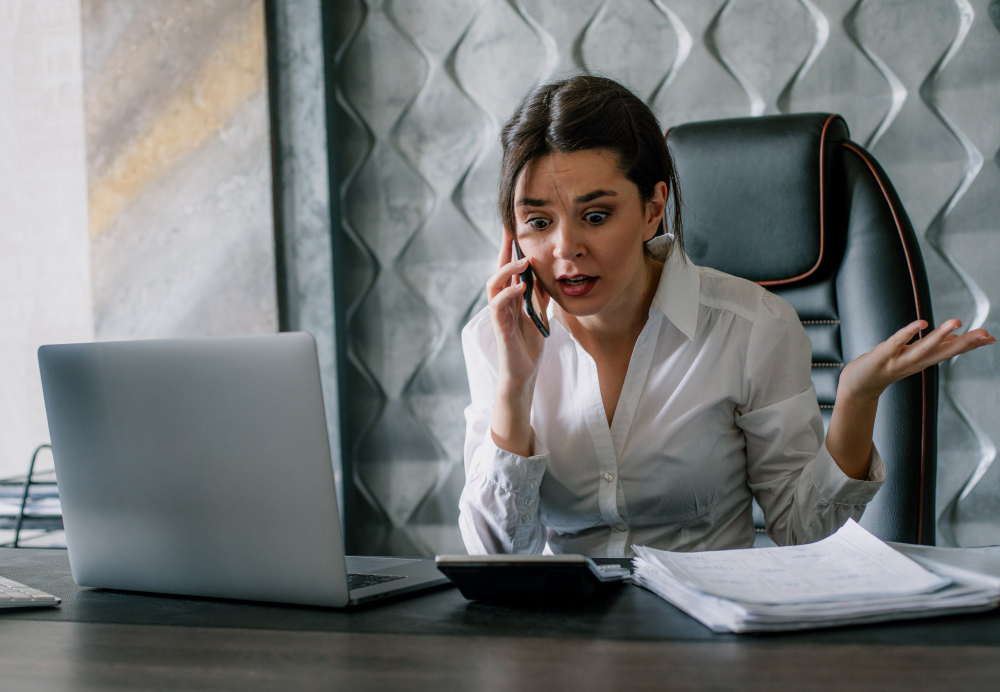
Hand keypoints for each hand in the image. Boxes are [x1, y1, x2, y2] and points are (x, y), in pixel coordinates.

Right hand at [487, 233, 549, 396]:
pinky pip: (499, 307)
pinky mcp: (500, 328)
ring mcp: (499, 315)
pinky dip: (509, 294)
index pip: (509, 268)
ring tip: (522, 260)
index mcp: (511, 298)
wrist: (523, 373)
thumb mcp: (540, 314)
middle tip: (510, 229)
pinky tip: (520, 287)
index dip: (510, 248)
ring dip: (507, 271)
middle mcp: (502, 303)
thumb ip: (540, 295)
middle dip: (504, 250)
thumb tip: (549, 272)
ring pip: (494, 285)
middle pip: (498, 270)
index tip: (514, 227)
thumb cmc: (528, 345)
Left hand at [840, 319, 995, 400]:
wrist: (858, 385)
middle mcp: (915, 362)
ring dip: (940, 336)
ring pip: (923, 348)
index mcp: (924, 361)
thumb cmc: (887, 367)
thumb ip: (934, 347)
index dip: (971, 345)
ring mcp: (899, 359)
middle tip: (986, 334)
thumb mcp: (914, 357)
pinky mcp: (882, 355)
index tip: (991, 338)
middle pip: (943, 352)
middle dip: (965, 343)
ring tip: (956, 322)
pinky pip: (896, 342)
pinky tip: (921, 323)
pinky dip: (908, 333)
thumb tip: (957, 337)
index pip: (951, 351)